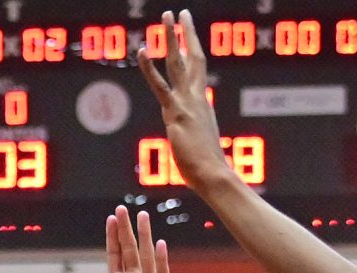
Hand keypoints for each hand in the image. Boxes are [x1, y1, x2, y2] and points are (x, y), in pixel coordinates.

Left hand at [62, 212, 176, 272]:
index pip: (114, 254)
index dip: (112, 237)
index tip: (111, 218)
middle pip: (129, 249)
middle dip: (126, 229)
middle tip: (122, 208)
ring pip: (146, 255)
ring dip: (145, 236)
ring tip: (143, 216)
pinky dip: (161, 259)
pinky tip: (159, 244)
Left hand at [135, 11, 232, 192]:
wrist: (213, 174)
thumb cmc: (208, 166)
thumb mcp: (200, 142)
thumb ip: (193, 131)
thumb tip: (189, 133)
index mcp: (202, 103)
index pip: (197, 69)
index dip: (193, 49)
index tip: (188, 35)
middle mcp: (196, 97)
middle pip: (192, 57)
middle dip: (185, 33)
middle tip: (179, 13)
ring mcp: (186, 103)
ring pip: (179, 62)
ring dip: (172, 37)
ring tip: (167, 15)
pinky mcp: (176, 113)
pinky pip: (160, 85)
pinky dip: (150, 68)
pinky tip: (143, 50)